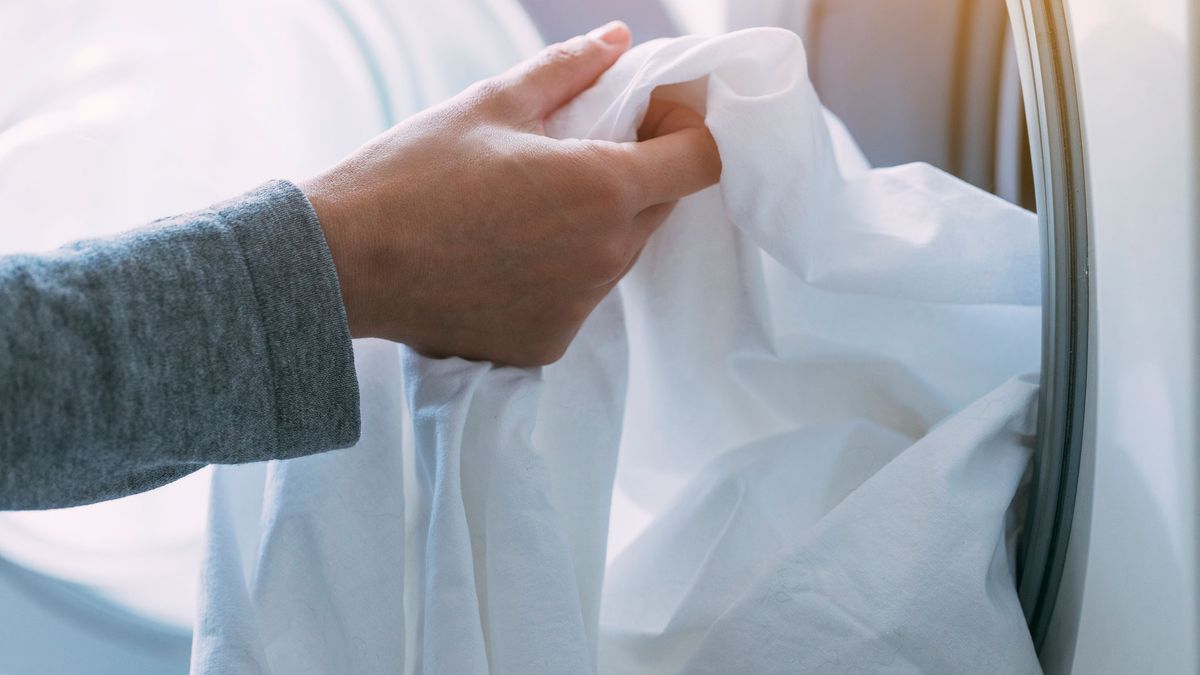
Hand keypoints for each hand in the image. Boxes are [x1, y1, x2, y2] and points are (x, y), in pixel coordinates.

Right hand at [301, 21, 720, 365]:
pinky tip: (504, 256)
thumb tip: (618, 39)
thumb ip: (569, 69)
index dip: (685, 130)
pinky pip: (577, 299)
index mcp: (603, 189)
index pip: (701, 161)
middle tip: (576, 152)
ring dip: (596, 225)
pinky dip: (557, 275)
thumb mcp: (491, 103)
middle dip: (637, 173)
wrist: (345, 264)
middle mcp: (605, 256)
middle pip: (660, 207)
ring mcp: (579, 307)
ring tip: (527, 206)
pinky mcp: (549, 343)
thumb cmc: (414, 173)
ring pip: (618, 254)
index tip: (650, 116)